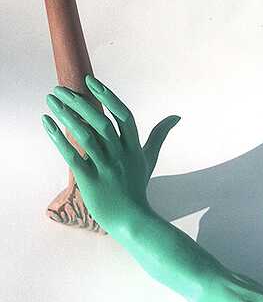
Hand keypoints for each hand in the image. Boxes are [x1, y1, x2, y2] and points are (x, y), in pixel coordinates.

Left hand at [42, 74, 179, 232]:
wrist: (132, 221)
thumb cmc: (137, 188)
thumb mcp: (149, 159)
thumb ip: (159, 136)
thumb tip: (175, 117)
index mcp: (134, 148)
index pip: (123, 116)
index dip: (108, 96)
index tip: (89, 81)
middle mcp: (121, 156)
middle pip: (101, 122)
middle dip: (79, 102)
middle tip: (59, 89)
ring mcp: (106, 169)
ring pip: (86, 137)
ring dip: (66, 116)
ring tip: (51, 101)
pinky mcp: (91, 182)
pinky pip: (73, 157)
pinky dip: (59, 139)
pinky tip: (47, 123)